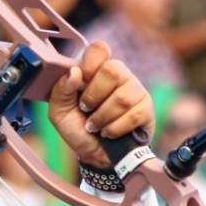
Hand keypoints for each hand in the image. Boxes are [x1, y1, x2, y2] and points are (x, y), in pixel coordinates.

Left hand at [47, 42, 153, 168]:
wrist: (95, 156)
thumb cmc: (78, 129)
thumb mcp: (59, 112)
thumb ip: (61, 91)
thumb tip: (74, 72)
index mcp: (96, 70)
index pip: (99, 49)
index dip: (89, 63)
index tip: (80, 81)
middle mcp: (118, 75)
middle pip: (113, 70)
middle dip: (94, 96)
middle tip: (85, 109)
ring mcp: (135, 90)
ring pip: (122, 97)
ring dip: (102, 118)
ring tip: (95, 126)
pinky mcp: (146, 109)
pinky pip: (133, 114)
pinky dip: (115, 128)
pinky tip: (109, 132)